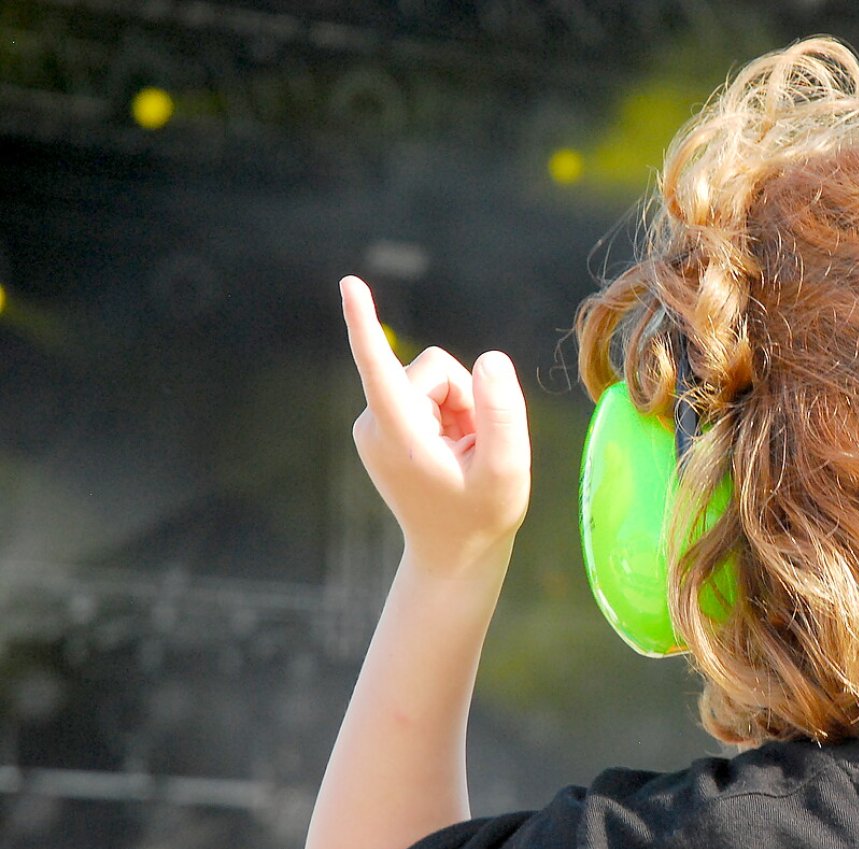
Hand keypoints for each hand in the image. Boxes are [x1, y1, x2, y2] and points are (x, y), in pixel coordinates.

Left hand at [341, 276, 530, 575]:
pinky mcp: (383, 423)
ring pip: (433, 379)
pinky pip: (426, 393)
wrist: (454, 553)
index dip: (365, 323)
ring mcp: (375, 424)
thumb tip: (490, 358)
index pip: (380, 367)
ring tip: (464, 453)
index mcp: (399, 434)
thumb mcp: (508, 468)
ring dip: (461, 409)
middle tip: (476, 448)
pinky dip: (449, 415)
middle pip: (434, 368)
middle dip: (467, 396)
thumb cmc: (483, 516)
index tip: (349, 284)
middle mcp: (375, 423)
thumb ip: (503, 411)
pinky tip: (453, 451)